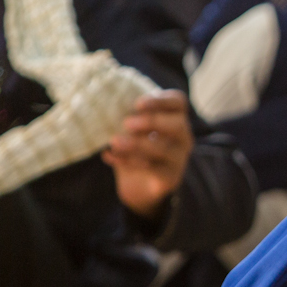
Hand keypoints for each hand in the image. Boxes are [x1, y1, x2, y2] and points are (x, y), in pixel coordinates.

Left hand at [104, 90, 194, 220]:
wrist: (138, 185)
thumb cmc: (134, 148)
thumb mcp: (130, 130)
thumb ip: (125, 120)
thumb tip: (104, 112)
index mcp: (175, 119)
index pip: (178, 103)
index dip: (161, 100)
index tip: (137, 104)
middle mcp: (182, 138)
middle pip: (178, 125)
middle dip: (153, 122)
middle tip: (127, 123)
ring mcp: (178, 159)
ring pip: (164, 149)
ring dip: (137, 144)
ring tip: (115, 141)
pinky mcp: (170, 178)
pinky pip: (154, 169)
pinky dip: (130, 162)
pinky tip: (111, 156)